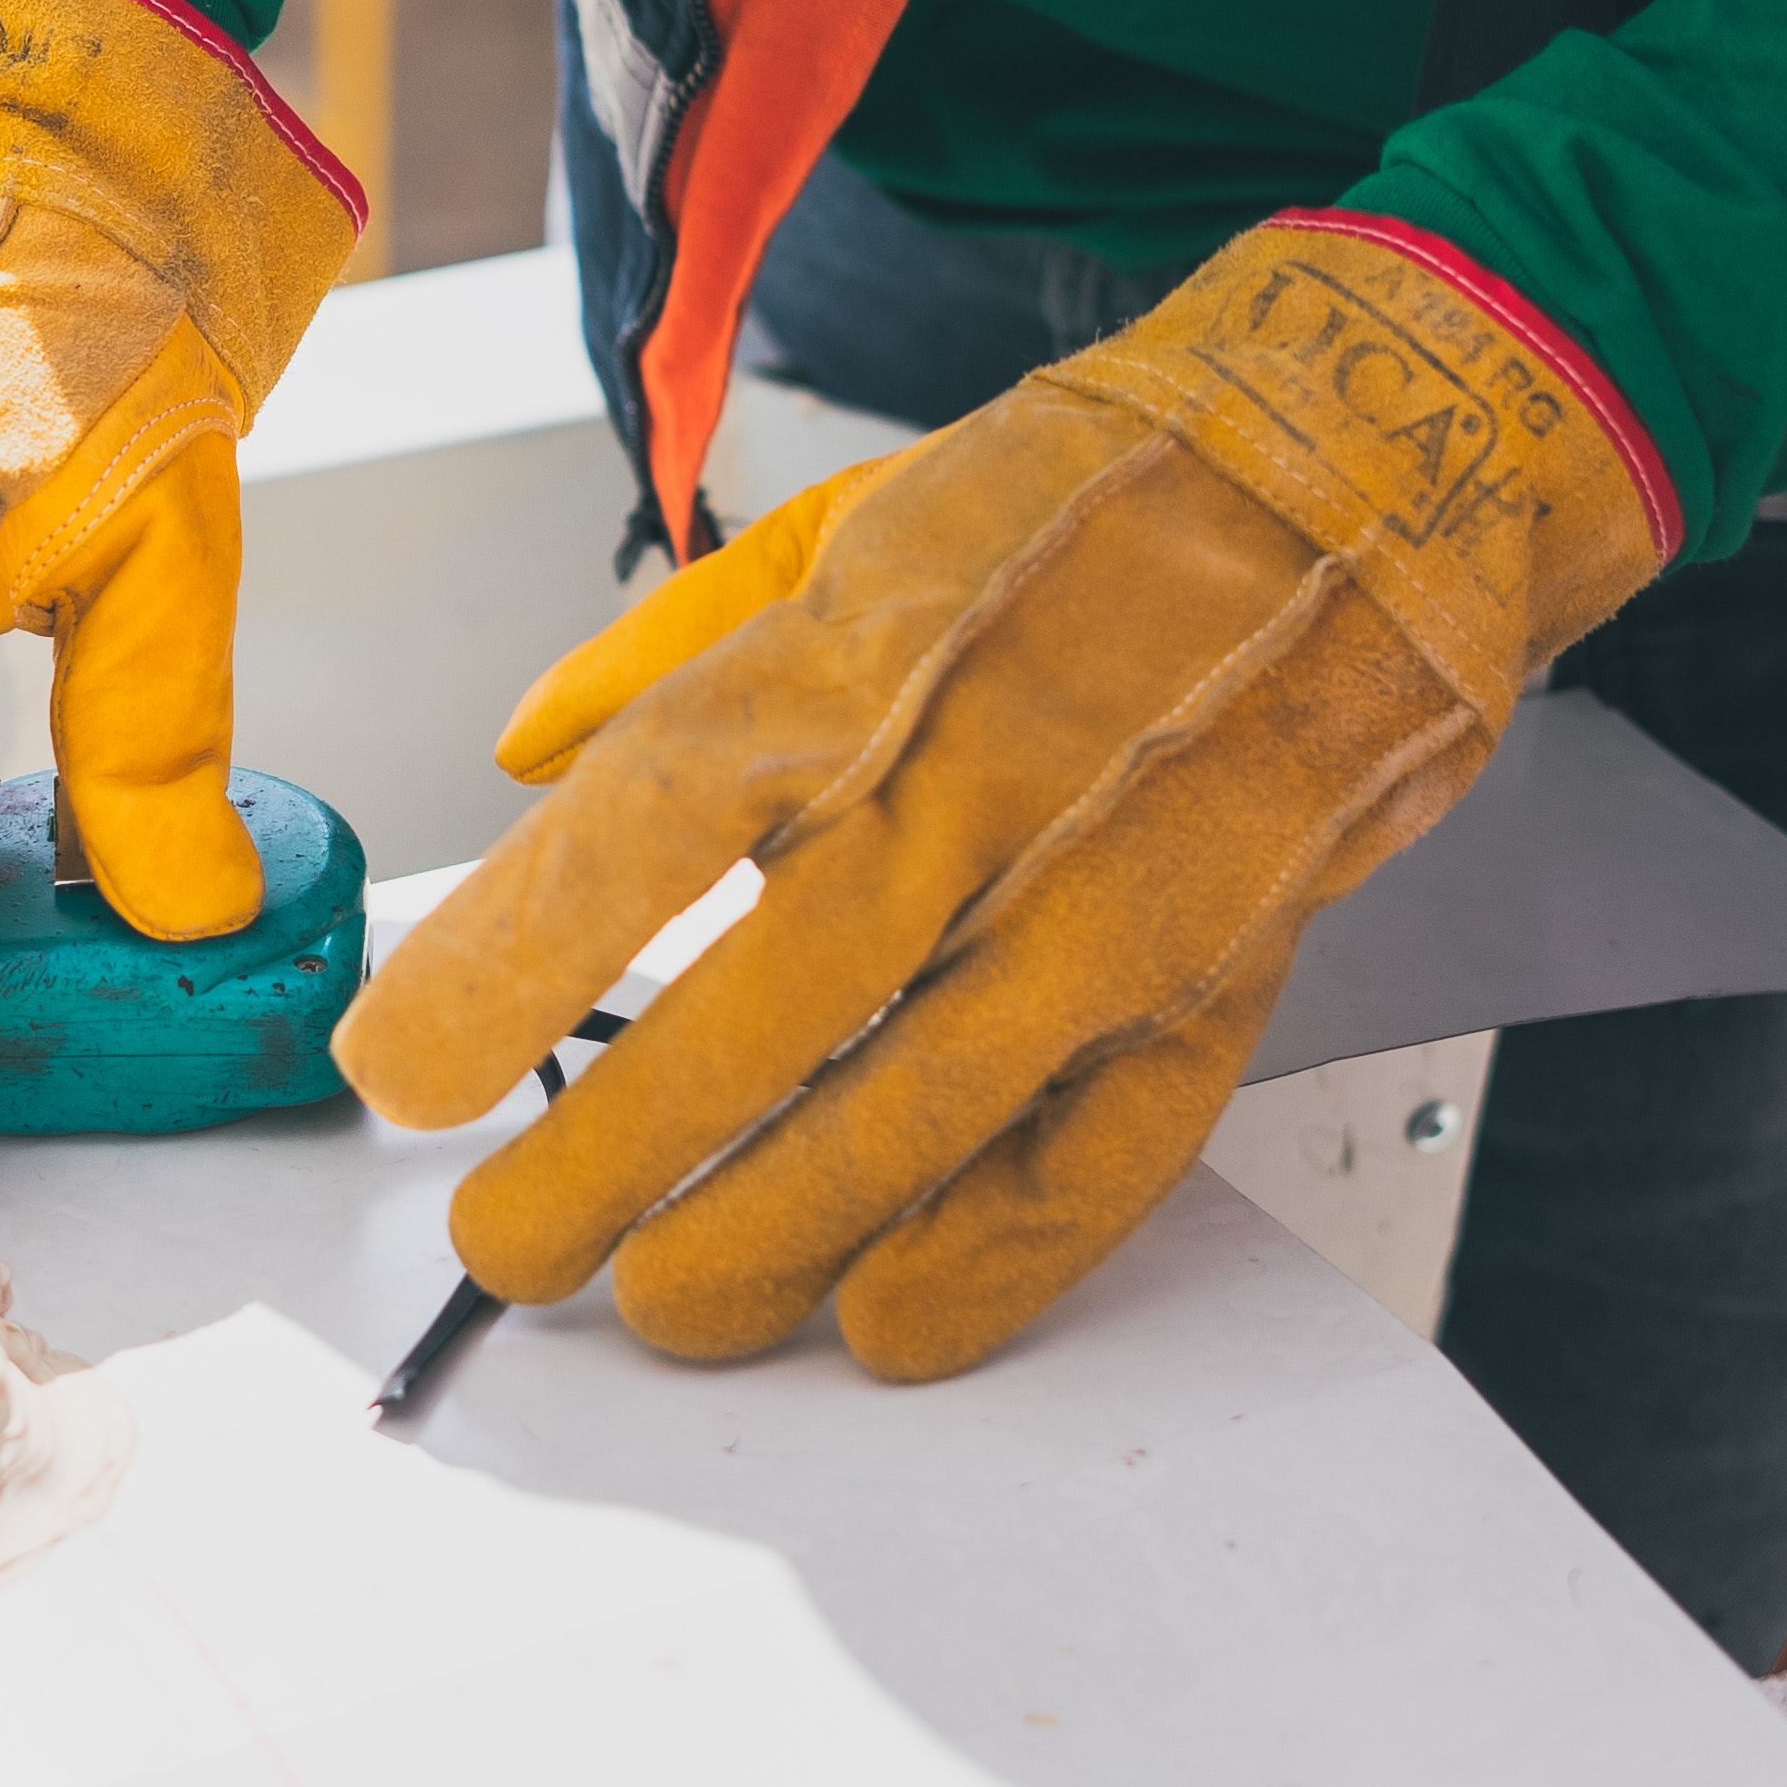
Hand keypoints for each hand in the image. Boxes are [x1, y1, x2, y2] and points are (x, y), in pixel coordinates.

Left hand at [334, 217, 1673, 1380]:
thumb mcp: (856, 516)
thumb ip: (669, 645)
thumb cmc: (1093, 497)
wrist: (1384, 465)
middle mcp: (984, 771)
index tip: (402, 1066)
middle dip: (618, 1158)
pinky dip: (993, 1258)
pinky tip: (882, 1321)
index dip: (511, 956)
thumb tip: (520, 755)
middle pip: (769, 1001)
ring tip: (664, 1304)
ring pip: (922, 1105)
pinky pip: (1102, 1151)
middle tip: (511, 1246)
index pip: (651, 816)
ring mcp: (1116, 884)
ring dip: (775, 1235)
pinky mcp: (1224, 970)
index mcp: (863, 645)